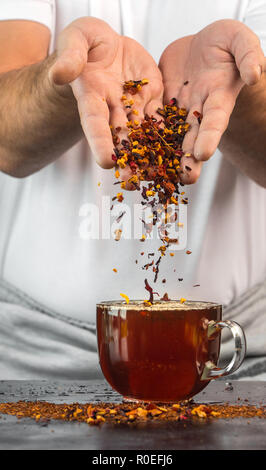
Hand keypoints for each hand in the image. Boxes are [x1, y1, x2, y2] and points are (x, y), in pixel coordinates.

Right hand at [49, 17, 162, 169]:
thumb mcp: (76, 39)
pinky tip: (178, 152)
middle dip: (126, 159)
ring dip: (149, 155)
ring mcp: (133, 105)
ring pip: (142, 133)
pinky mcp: (152, 98)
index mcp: (91, 95)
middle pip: (119, 136)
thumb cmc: (85, 42)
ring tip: (158, 177)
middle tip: (131, 182)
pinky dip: (169, 134)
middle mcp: (113, 107)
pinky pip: (161, 117)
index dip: (99, 141)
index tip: (104, 162)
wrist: (107, 45)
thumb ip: (70, 55)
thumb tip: (60, 73)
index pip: (94, 121)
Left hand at [159, 19, 265, 183]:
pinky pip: (151, 122)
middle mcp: (199, 110)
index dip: (210, 136)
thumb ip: (247, 55)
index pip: (216, 119)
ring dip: (164, 157)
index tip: (204, 153)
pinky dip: (143, 137)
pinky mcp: (161, 105)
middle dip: (189, 160)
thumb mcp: (239, 40)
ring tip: (155, 176)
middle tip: (185, 180)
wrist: (200, 45)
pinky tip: (132, 153)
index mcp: (219, 96)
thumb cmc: (225, 43)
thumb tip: (256, 75)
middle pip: (194, 138)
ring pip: (171, 137)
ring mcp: (179, 111)